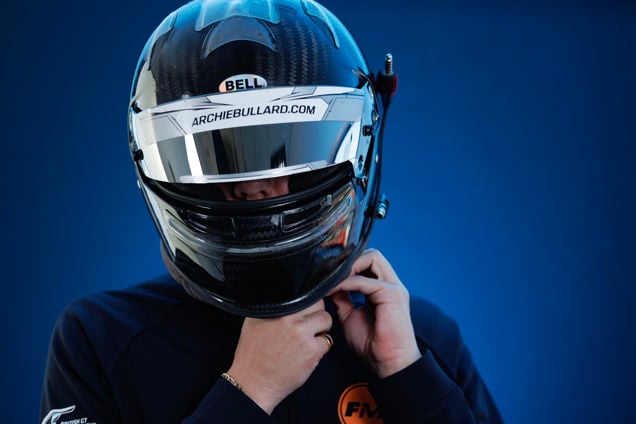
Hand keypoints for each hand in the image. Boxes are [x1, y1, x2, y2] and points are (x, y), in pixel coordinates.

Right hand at [227, 300, 332, 413]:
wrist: (253, 382)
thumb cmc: (253, 354)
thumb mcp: (254, 321)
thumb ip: (270, 305)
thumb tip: (285, 293)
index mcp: (276, 308)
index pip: (304, 292)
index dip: (308, 301)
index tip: (306, 308)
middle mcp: (289, 318)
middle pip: (318, 303)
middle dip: (316, 313)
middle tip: (308, 324)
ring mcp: (302, 333)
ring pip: (327, 320)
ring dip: (321, 328)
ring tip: (308, 338)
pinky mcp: (312, 350)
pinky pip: (327, 340)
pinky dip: (321, 346)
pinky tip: (307, 352)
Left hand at [329, 249, 421, 377]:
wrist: (387, 363)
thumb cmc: (372, 345)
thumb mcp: (350, 315)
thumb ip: (343, 298)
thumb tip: (330, 286)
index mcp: (383, 289)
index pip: (368, 263)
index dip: (348, 265)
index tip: (328, 273)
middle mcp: (391, 284)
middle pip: (372, 255)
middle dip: (350, 261)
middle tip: (329, 273)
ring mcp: (394, 287)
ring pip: (371, 259)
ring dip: (348, 267)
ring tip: (331, 279)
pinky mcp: (392, 294)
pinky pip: (364, 281)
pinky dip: (346, 282)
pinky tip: (334, 289)